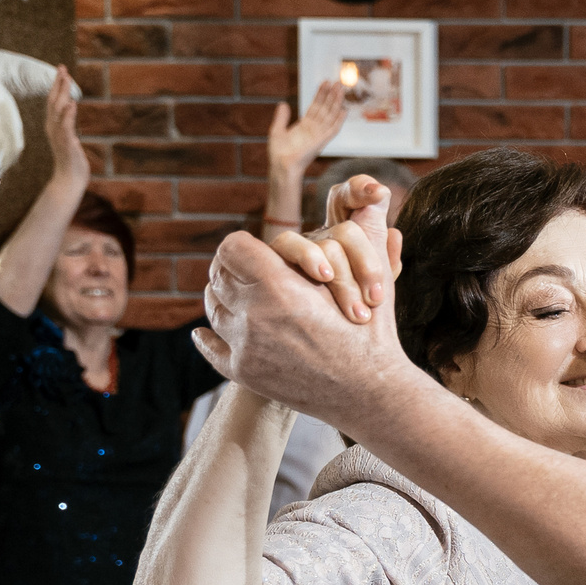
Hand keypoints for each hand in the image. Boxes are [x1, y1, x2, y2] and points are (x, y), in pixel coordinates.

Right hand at [43, 70, 89, 188]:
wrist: (69, 180)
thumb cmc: (71, 162)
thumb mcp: (70, 139)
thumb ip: (68, 126)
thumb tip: (70, 112)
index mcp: (54, 126)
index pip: (53, 102)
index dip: (56, 86)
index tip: (61, 71)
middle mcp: (53, 128)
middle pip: (53, 102)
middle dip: (58, 84)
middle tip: (62, 68)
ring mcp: (58, 135)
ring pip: (58, 110)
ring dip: (62, 94)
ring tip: (66, 79)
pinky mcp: (66, 143)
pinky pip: (66, 127)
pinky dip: (68, 115)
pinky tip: (72, 103)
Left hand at [199, 184, 410, 425]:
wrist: (372, 393)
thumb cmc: (374, 333)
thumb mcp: (370, 275)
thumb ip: (363, 231)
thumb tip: (377, 191)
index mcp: (277, 285)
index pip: (232, 246)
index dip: (246, 246)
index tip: (259, 252)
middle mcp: (252, 314)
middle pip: (218, 274)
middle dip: (235, 270)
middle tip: (251, 273)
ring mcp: (244, 345)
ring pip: (212, 307)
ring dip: (224, 299)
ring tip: (241, 299)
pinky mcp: (243, 372)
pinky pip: (209, 345)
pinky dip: (208, 335)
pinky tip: (209, 331)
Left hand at [266, 81, 346, 184]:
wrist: (281, 165)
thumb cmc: (278, 152)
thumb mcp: (277, 130)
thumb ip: (281, 117)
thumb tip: (283, 103)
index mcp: (305, 126)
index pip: (315, 107)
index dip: (321, 95)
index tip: (325, 83)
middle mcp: (314, 129)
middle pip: (325, 108)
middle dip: (331, 95)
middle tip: (337, 82)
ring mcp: (318, 135)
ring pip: (330, 115)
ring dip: (336, 102)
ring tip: (341, 89)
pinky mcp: (321, 141)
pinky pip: (332, 130)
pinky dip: (338, 121)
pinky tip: (344, 111)